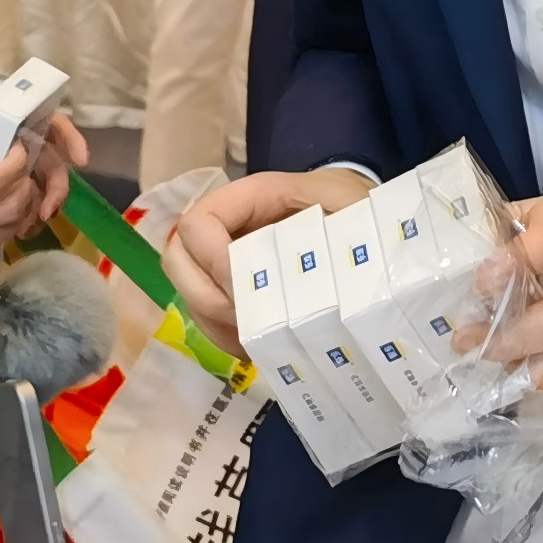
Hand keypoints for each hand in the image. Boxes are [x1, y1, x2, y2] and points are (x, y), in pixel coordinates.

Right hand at [159, 166, 378, 344]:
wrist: (364, 213)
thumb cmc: (360, 208)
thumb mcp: (356, 210)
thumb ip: (335, 233)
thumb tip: (318, 272)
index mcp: (254, 196)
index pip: (199, 224)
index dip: (213, 261)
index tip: (246, 295)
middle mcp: (229, 225)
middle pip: (178, 259)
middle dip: (209, 299)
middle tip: (250, 324)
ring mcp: (223, 257)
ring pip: (188, 291)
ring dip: (217, 323)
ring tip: (258, 341)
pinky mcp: (230, 284)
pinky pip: (206, 313)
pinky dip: (226, 336)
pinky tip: (260, 346)